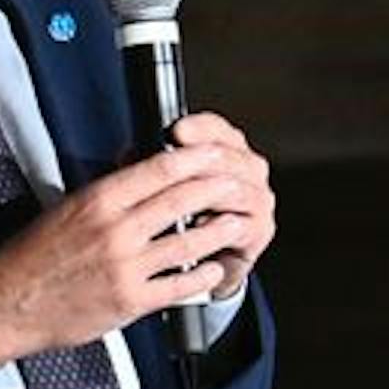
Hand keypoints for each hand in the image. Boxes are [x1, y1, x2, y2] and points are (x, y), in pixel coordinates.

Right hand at [0, 121, 269, 365]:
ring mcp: (125, 266)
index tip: (215, 152)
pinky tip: (214, 270)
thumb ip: (107, 193)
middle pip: (181, 199)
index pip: (159, 169)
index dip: (195, 158)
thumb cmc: (33, 258)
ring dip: (218, 230)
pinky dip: (203, 276)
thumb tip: (140, 170)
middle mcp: (115, 230)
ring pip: (187, 242)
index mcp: (98, 201)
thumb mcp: (66, 209)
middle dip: (217, 188)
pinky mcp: (130, 300)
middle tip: (236, 183)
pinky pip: (178, 285)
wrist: (9, 304)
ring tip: (236, 222)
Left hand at [159, 109, 272, 302]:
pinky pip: (241, 223)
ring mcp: (259, 198)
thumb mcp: (160, 184)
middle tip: (174, 165)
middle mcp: (249, 168)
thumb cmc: (181, 215)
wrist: (201, 260)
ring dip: (207, 192)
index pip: (216, 128)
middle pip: (227, 156)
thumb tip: (129, 154)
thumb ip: (150, 166)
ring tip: (181, 197)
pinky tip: (197, 224)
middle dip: (199, 159)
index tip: (175, 130)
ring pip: (235, 188)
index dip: (197, 128)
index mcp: (227, 147)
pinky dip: (218, 224)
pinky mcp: (260, 229)